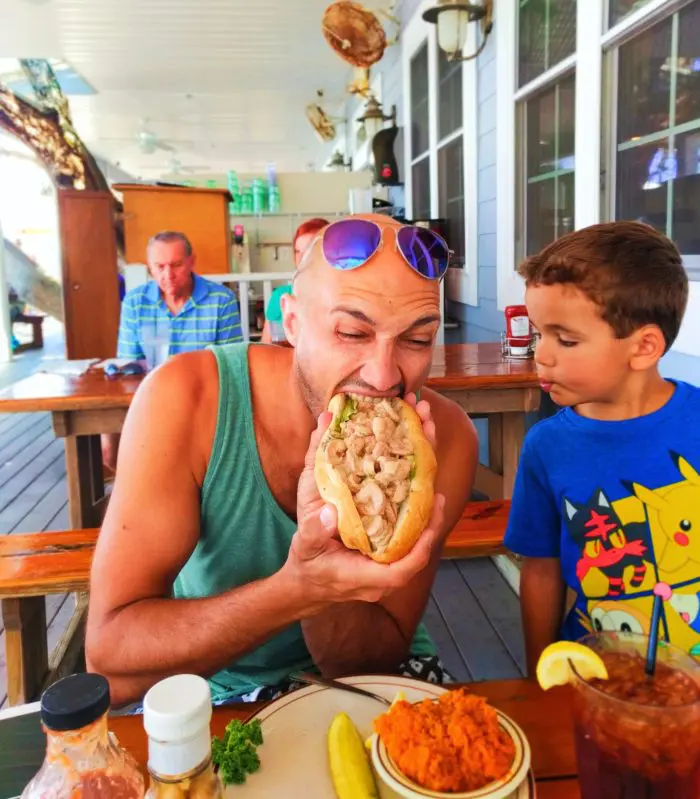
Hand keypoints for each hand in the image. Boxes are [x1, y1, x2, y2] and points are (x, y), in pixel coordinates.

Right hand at [284, 408, 444, 609]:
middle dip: (430, 520)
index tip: (432, 513)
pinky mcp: (386, 550)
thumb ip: (315, 530)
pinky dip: (413, 511)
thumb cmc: (307, 564)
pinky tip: (415, 487)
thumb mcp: (305, 546)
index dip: (422, 544)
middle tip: (438, 494)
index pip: (404, 568)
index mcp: (368, 575)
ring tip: (431, 485)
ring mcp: (387, 562)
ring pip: (415, 541)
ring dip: (424, 511)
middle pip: (417, 550)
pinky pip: (407, 535)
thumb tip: (329, 512)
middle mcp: (384, 571)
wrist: (305, 581)